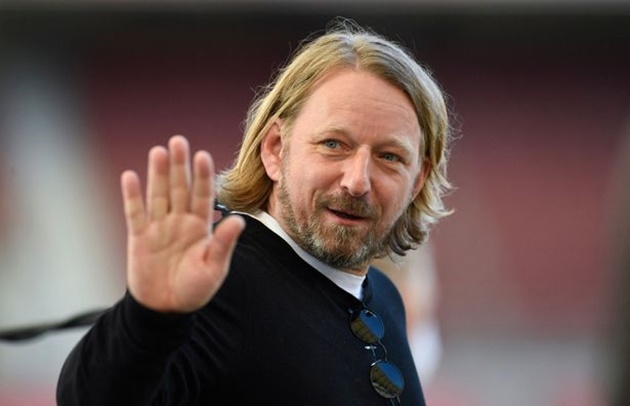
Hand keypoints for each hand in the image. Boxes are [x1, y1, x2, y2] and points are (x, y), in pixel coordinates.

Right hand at [121, 135, 244, 312]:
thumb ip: (223, 243)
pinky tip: (130, 176)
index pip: (203, 195)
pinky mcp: (139, 237)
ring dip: (158, 174)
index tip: (203, 156)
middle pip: (180, 188)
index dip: (203, 176)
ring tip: (159, 151)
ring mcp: (159, 227)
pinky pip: (135, 213)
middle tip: (178, 141)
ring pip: (158, 194)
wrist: (167, 308)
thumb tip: (240, 221)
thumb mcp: (214, 268)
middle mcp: (180, 221)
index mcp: (201, 226)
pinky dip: (132, 196)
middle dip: (180, 165)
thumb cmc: (195, 289)